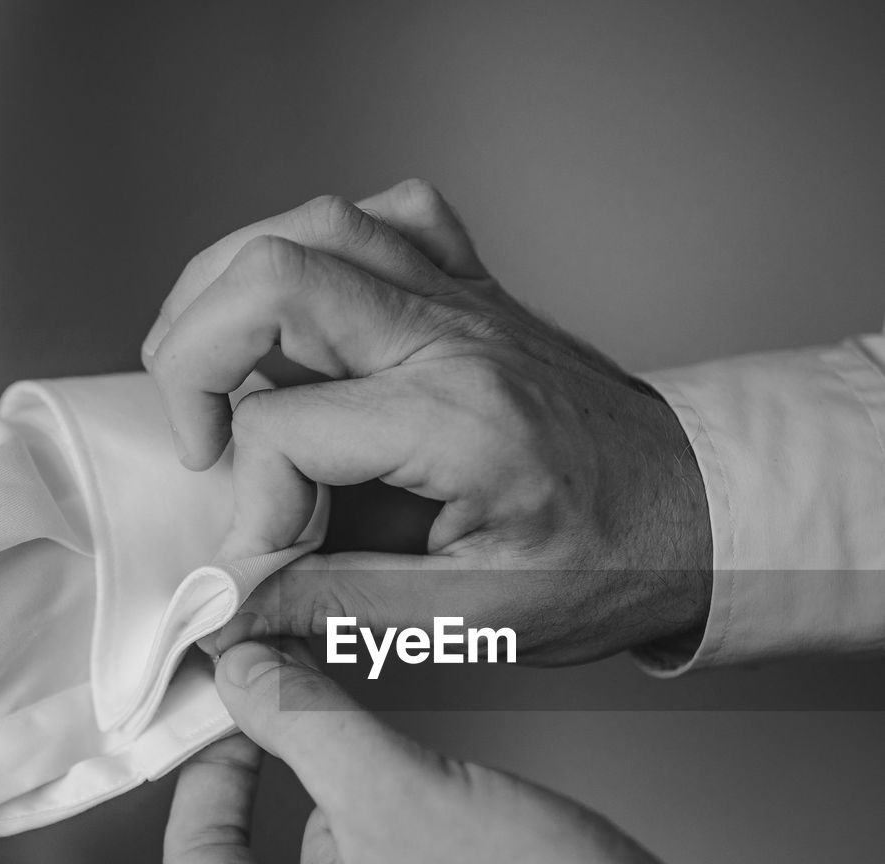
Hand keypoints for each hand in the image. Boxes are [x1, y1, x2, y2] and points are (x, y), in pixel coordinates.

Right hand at [144, 179, 711, 663]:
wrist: (697, 515)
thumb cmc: (607, 568)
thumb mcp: (475, 618)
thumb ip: (341, 607)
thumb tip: (236, 606)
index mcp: (457, 420)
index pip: (287, 428)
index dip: (250, 505)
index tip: (270, 561)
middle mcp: (456, 336)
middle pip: (275, 276)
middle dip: (193, 354)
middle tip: (199, 439)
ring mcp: (469, 301)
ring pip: (317, 226)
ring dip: (235, 285)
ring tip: (214, 364)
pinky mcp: (480, 294)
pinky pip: (390, 219)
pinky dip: (328, 248)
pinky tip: (316, 312)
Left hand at [163, 642, 689, 863]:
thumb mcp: (395, 786)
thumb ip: (301, 718)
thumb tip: (242, 670)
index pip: (193, 851)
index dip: (217, 760)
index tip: (247, 707)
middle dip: (327, 797)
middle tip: (376, 744)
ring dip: (383, 833)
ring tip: (458, 819)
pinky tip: (482, 862)